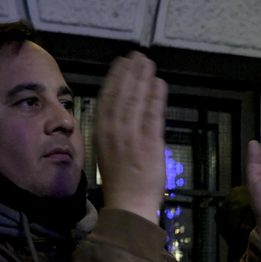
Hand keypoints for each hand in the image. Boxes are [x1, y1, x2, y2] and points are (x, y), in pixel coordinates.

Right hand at [94, 52, 168, 225]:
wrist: (129, 206)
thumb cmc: (120, 182)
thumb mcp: (107, 152)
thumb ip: (113, 131)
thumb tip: (121, 110)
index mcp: (100, 133)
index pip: (107, 98)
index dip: (115, 78)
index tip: (121, 63)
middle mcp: (113, 132)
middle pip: (122, 94)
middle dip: (130, 72)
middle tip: (137, 56)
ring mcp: (132, 137)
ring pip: (136, 100)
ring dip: (143, 79)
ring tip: (148, 63)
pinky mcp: (150, 144)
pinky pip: (153, 115)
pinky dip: (156, 97)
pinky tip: (160, 83)